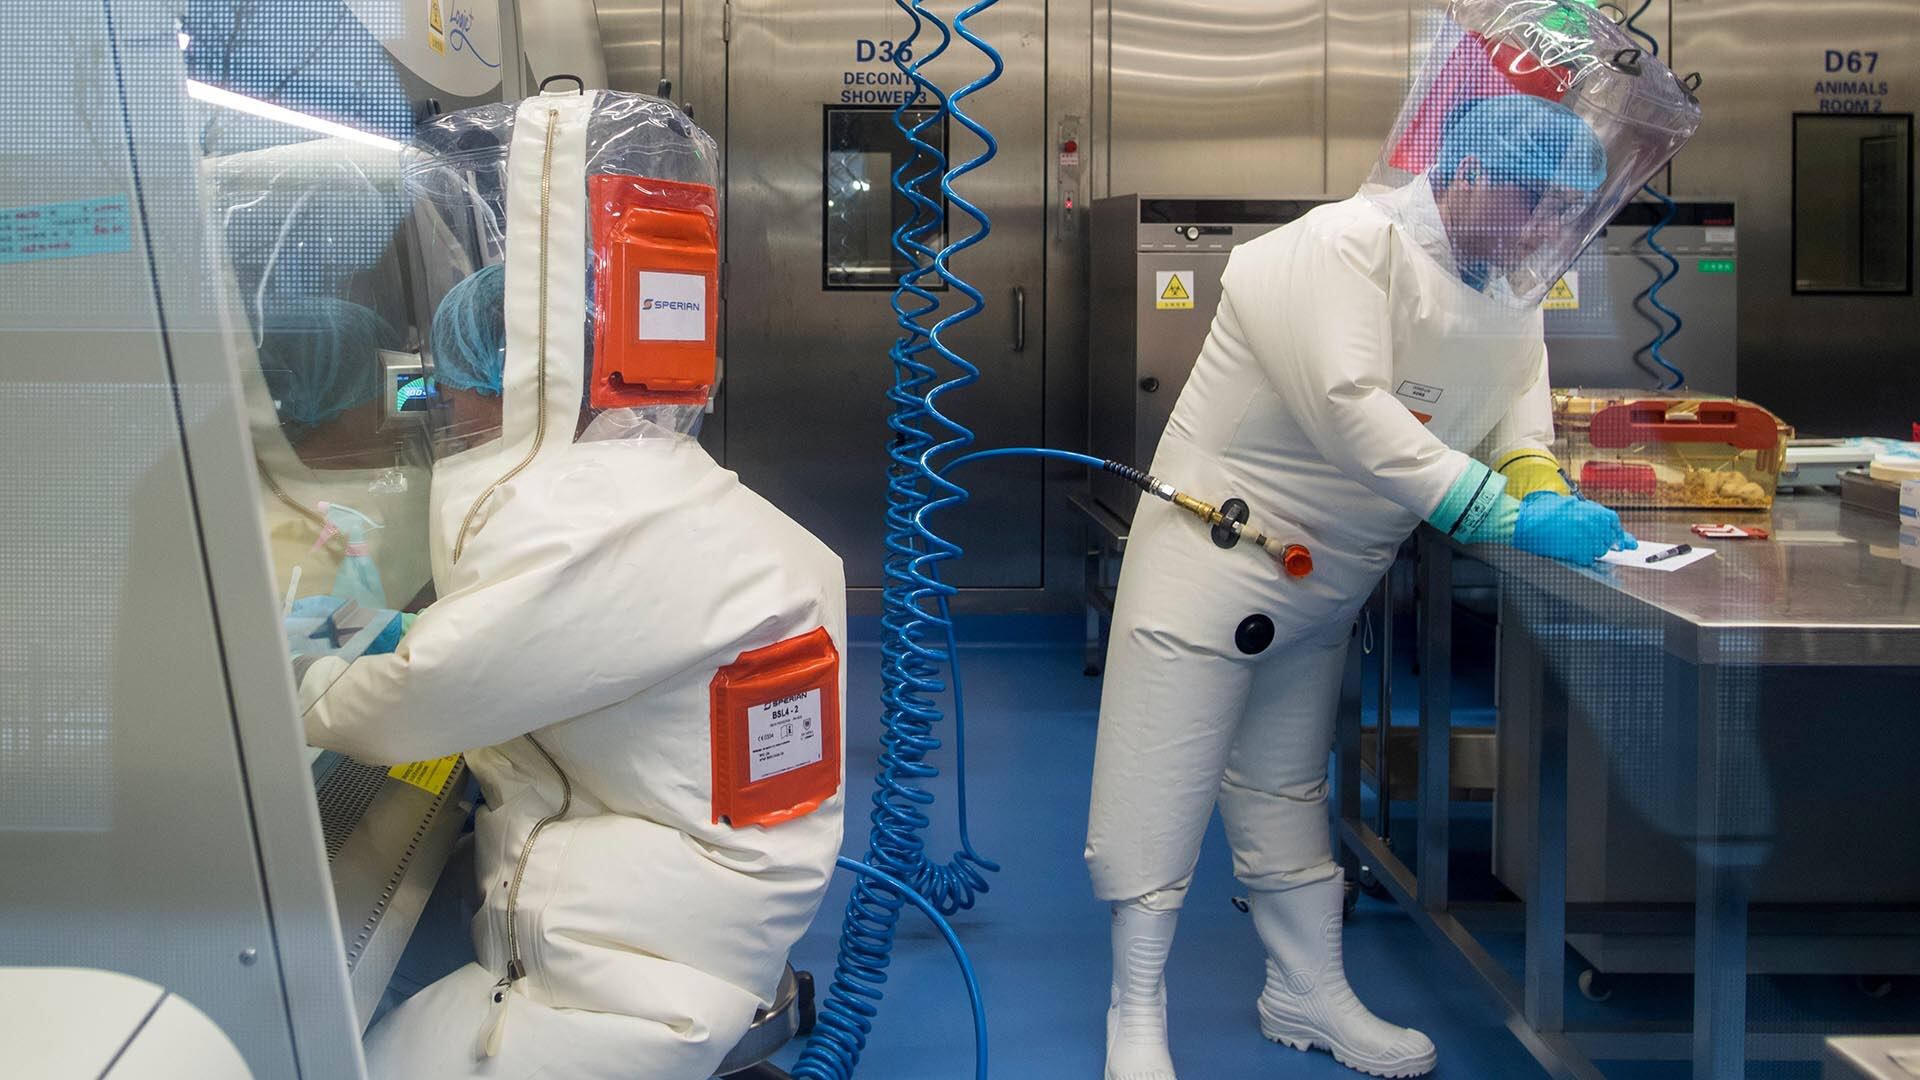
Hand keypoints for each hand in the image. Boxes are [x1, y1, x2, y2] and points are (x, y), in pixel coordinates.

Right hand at [1511, 492, 1633, 563]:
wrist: (1527, 522)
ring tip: (1572, 539)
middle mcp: (1596, 526)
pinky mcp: (1578, 553)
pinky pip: (1587, 558)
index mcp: (1596, 512)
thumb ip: (1594, 514)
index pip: (1614, 524)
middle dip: (1600, 539)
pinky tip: (1568, 547)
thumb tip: (1614, 530)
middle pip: (1609, 539)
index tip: (1614, 537)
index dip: (1614, 531)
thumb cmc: (1545, 510)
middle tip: (1582, 536)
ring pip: (1599, 551)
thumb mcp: (1572, 504)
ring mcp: (1588, 541)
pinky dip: (1580, 555)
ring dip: (1590, 547)